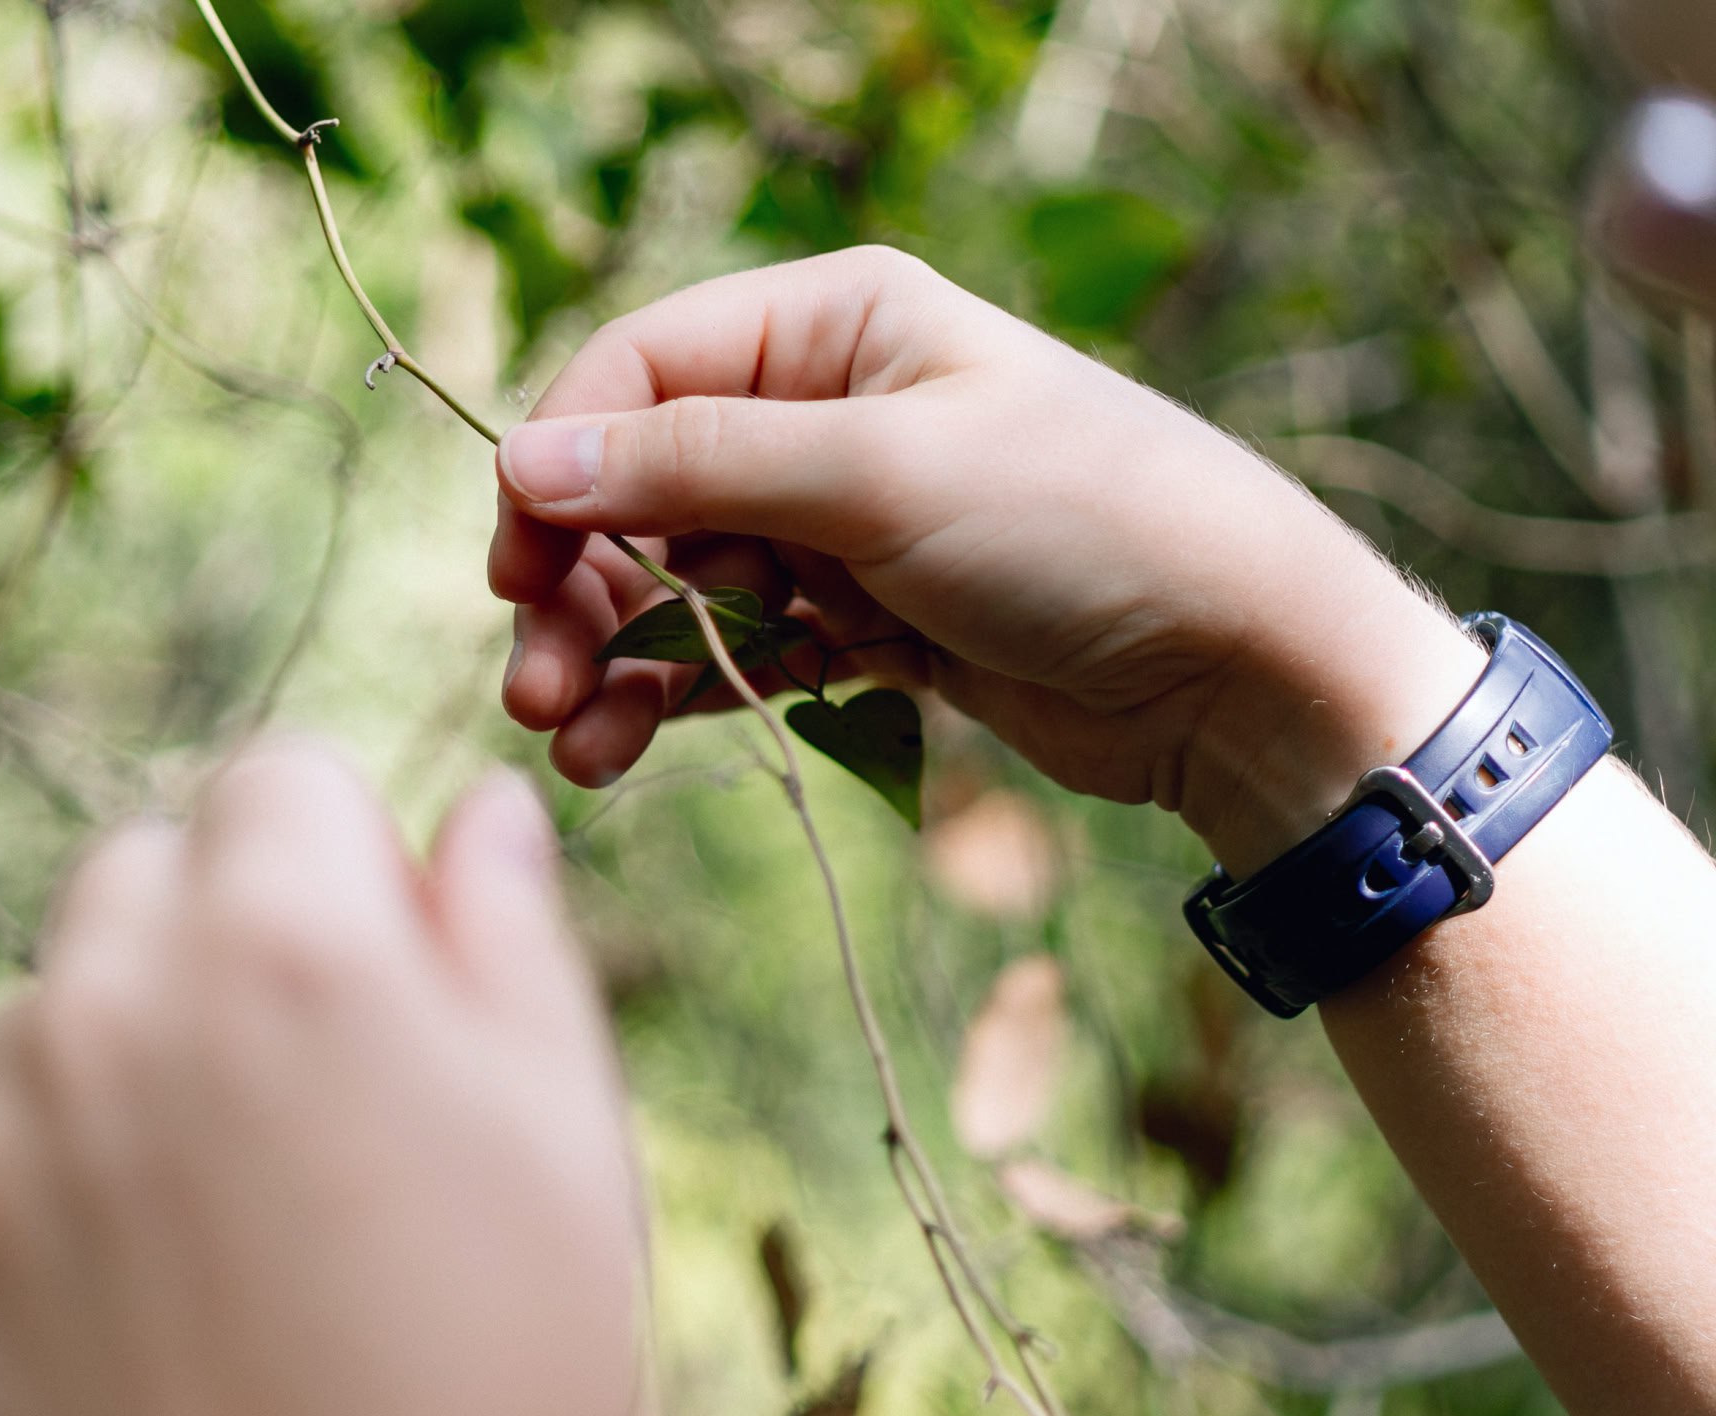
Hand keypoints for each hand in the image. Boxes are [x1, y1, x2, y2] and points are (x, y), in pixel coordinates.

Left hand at [0, 742, 641, 1415]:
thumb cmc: (501, 1382)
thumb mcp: (564, 1128)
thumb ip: (507, 928)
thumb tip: (475, 807)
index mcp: (288, 935)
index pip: (275, 778)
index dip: (338, 863)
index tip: (374, 969)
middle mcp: (106, 1000)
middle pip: (135, 876)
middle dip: (210, 941)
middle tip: (298, 1106)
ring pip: (40, 1023)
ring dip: (115, 1077)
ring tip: (221, 1247)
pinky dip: (37, 1228)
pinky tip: (137, 1340)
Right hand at [488, 245, 1486, 872]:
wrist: (1240, 669)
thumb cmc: (1083, 527)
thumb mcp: (880, 475)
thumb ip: (695, 466)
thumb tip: (522, 458)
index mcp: (833, 323)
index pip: (637, 370)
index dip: (559, 463)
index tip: (515, 568)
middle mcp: (825, 410)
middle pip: (639, 488)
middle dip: (577, 586)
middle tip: (535, 688)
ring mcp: (840, 521)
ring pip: (675, 582)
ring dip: (612, 658)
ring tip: (573, 747)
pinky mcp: (860, 621)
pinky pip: (732, 651)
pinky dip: (675, 696)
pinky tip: (620, 752)